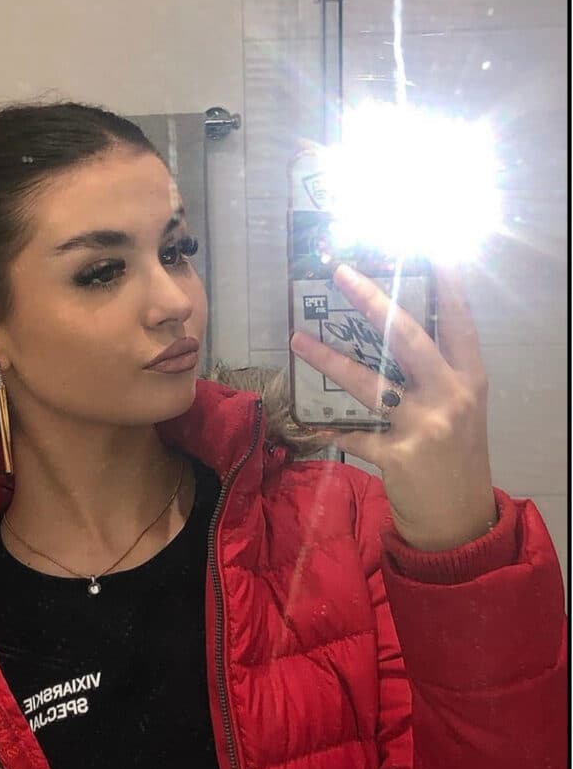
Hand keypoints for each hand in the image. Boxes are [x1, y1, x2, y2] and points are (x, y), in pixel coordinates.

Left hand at [290, 263, 497, 551]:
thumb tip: (394, 338)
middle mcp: (450, 396)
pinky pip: (352, 434)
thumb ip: (436, 378)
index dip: (448, 285)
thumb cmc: (457, 459)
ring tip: (297, 340)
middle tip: (343, 274)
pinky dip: (329, 429)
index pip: (459, 323)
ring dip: (330, 359)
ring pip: (369, 383)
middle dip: (374, 303)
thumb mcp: (460, 411)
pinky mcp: (397, 456)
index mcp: (469, 380)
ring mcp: (424, 426)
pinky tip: (306, 422)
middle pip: (408, 339)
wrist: (459, 520)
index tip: (433, 248)